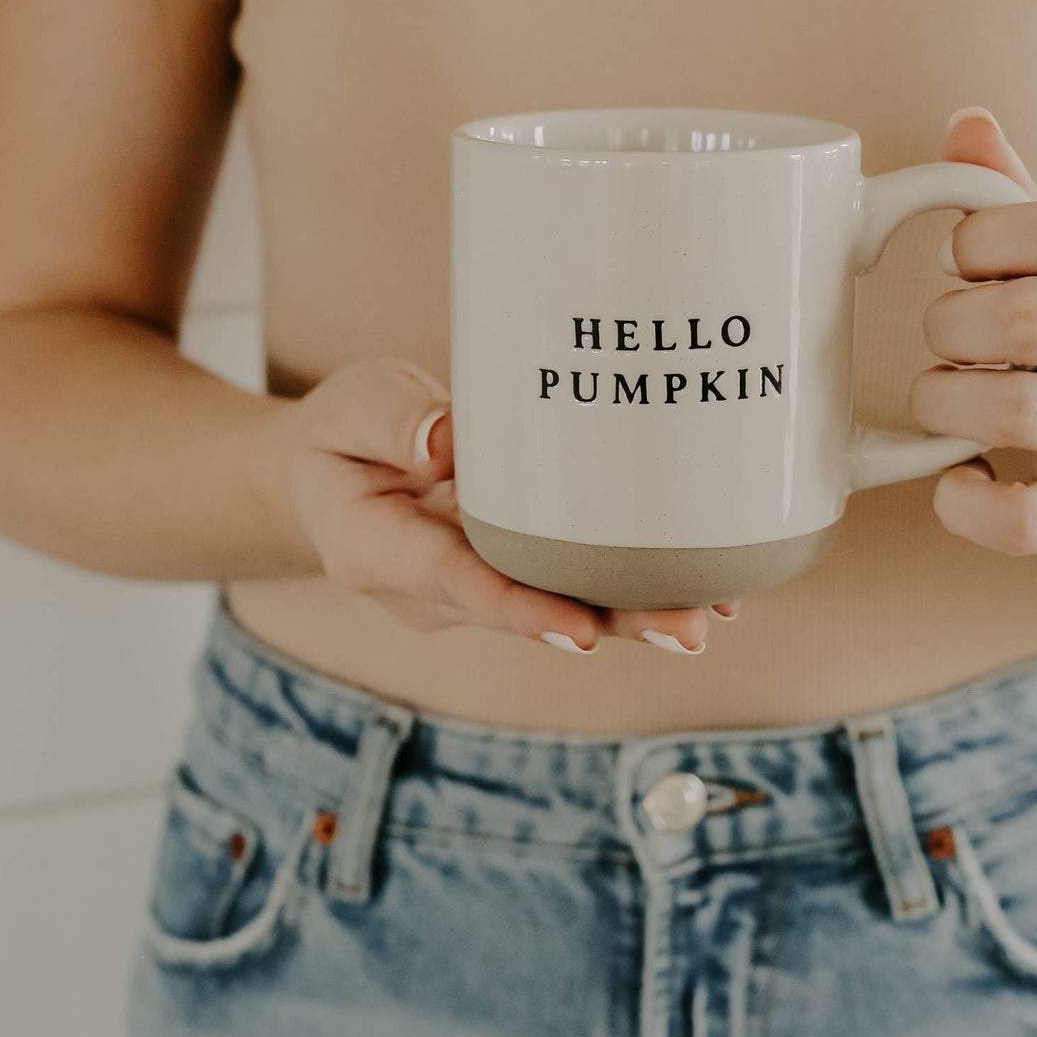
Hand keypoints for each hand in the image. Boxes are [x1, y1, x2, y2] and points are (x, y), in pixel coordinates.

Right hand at [261, 357, 738, 654]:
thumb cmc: (345, 433)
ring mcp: (469, 592)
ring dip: (631, 618)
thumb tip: (448, 444)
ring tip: (706, 618)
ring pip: (555, 611)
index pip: (457, 584)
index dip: (524, 609)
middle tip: (689, 629)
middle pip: (525, 613)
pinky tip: (692, 591)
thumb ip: (395, 421)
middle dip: (608, 624)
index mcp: (375, 551)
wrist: (330, 475)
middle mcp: (427, 591)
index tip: (582, 630)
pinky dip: (624, 592)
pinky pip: (564, 590)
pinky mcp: (503, 577)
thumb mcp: (354, 406)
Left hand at [909, 108, 1036, 563]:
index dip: (995, 235)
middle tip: (946, 338)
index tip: (964, 259)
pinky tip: (957, 478)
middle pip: (1029, 317)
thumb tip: (965, 124)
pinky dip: (964, 504)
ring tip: (945, 401)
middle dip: (951, 324)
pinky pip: (1024, 520)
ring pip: (1016, 410)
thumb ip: (1023, 196)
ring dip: (943, 402)